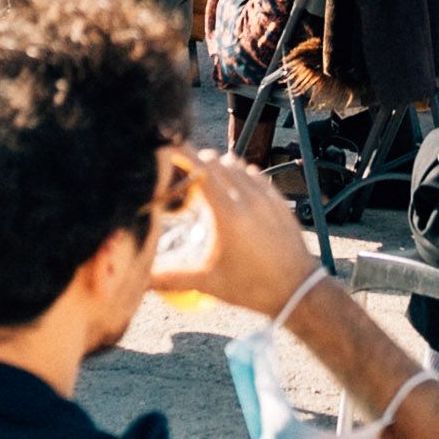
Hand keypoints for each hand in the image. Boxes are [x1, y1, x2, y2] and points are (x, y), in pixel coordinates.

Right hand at [152, 149, 318, 318]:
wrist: (298, 289)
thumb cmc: (251, 288)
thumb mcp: (207, 283)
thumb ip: (170, 277)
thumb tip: (140, 280)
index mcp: (227, 214)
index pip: (201, 170)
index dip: (183, 155)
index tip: (167, 148)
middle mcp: (247, 198)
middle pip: (217, 162)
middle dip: (197, 162)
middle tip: (183, 175)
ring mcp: (266, 196)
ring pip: (237, 165)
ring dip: (219, 168)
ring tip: (207, 185)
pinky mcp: (279, 200)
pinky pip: (255, 175)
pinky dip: (240, 176)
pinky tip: (234, 193)